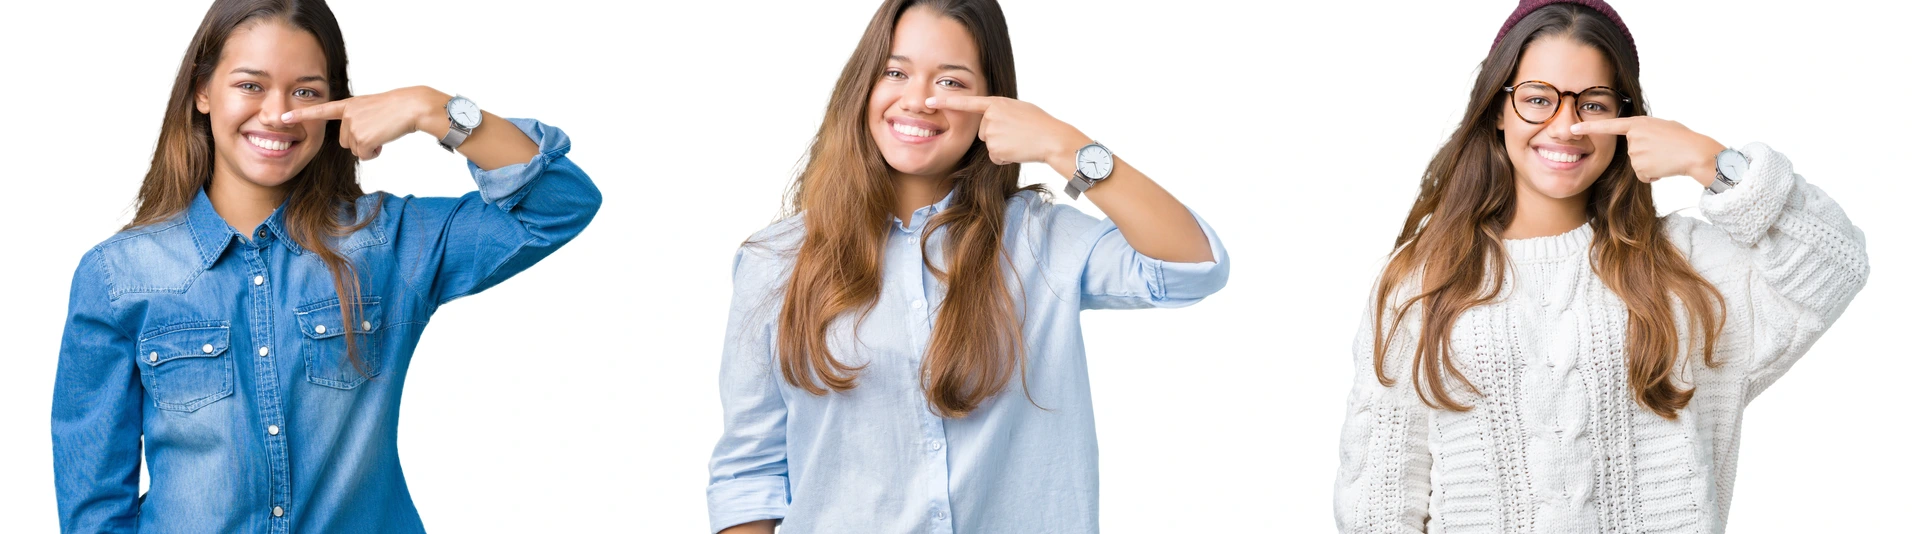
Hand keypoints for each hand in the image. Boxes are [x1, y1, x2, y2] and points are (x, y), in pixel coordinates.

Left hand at [282, 86, 450, 160]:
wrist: (411, 107)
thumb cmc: (397, 109)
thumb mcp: (372, 109)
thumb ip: (358, 120)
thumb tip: (357, 142)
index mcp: (349, 105)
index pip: (321, 110)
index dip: (301, 115)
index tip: (282, 118)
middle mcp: (347, 114)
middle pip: (346, 140)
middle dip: (361, 141)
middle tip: (378, 129)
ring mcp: (353, 125)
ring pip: (355, 148)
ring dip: (369, 146)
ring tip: (383, 132)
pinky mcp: (361, 137)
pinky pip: (364, 154)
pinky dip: (375, 151)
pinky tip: (384, 138)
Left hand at [925, 95, 1093, 178]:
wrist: (1052, 139)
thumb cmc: (1040, 123)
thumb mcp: (1020, 109)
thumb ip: (1001, 111)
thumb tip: (992, 120)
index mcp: (997, 103)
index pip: (967, 102)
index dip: (946, 102)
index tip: (929, 101)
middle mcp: (990, 117)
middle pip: (983, 131)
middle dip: (997, 135)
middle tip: (1017, 133)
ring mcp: (991, 133)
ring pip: (990, 144)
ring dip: (1003, 146)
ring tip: (1020, 141)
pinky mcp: (994, 149)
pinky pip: (995, 156)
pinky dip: (1006, 156)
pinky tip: (1019, 150)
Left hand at [1571, 116, 1723, 185]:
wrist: (1695, 152)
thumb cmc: (1683, 139)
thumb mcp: (1662, 126)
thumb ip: (1645, 130)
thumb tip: (1639, 137)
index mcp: (1638, 123)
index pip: (1609, 126)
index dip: (1589, 127)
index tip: (1572, 128)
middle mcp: (1633, 137)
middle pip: (1631, 151)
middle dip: (1646, 154)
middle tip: (1664, 149)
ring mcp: (1635, 152)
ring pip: (1637, 164)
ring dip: (1651, 165)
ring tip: (1666, 157)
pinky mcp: (1640, 167)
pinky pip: (1643, 175)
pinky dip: (1653, 174)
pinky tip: (1665, 167)